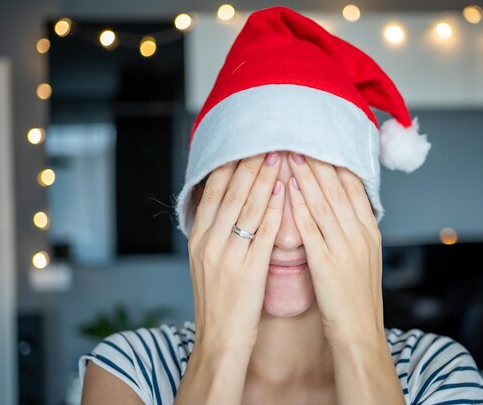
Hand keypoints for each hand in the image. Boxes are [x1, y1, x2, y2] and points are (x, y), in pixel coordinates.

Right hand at [187, 152, 283, 353]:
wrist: (219, 340)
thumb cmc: (218, 301)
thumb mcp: (205, 262)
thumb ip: (214, 232)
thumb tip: (227, 204)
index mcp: (198, 238)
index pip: (212, 192)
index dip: (229, 166)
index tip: (244, 146)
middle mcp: (209, 242)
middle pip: (231, 193)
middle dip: (249, 165)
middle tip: (266, 142)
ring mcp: (227, 255)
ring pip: (248, 207)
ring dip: (264, 179)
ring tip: (278, 157)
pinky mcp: (248, 270)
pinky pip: (264, 232)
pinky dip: (275, 209)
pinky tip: (285, 192)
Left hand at [286, 152, 384, 347]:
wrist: (361, 332)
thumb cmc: (357, 297)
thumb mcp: (364, 258)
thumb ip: (353, 230)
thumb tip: (339, 206)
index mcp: (370, 231)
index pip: (354, 188)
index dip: (337, 164)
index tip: (321, 144)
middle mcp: (360, 234)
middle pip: (338, 189)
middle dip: (319, 162)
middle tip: (301, 139)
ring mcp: (344, 247)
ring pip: (324, 202)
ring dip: (307, 176)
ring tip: (291, 154)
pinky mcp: (326, 263)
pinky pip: (311, 228)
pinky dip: (299, 206)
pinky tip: (288, 190)